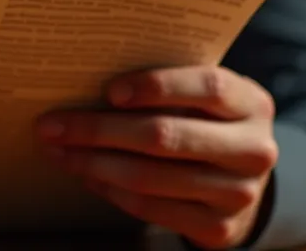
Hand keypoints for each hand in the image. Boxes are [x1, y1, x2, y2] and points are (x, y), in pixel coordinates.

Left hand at [35, 66, 277, 249]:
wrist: (245, 186)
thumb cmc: (210, 124)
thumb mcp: (206, 100)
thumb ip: (169, 86)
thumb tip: (88, 77)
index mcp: (252, 103)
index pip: (207, 87)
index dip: (156, 86)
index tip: (109, 91)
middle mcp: (253, 149)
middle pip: (165, 136)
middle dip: (99, 129)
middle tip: (52, 125)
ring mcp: (238, 193)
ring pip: (150, 177)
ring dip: (93, 163)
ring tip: (58, 150)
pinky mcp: (218, 227)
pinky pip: (150, 208)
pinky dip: (111, 189)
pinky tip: (86, 175)